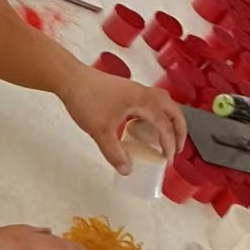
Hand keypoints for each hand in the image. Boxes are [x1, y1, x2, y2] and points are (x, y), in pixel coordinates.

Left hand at [58, 67, 186, 173]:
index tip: (168, 159)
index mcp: (143, 101)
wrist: (70, 79)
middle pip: (173, 110)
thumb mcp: (100, 132)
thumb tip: (127, 170)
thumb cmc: (86, 99)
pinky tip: (144, 126)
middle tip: (177, 148)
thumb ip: (114, 153)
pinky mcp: (127, 90)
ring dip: (169, 119)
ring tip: (166, 137)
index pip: (164, 125)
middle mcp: (143, 92)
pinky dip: (156, 114)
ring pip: (163, 103)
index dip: (169, 143)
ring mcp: (135, 89)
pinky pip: (151, 101)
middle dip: (179, 130)